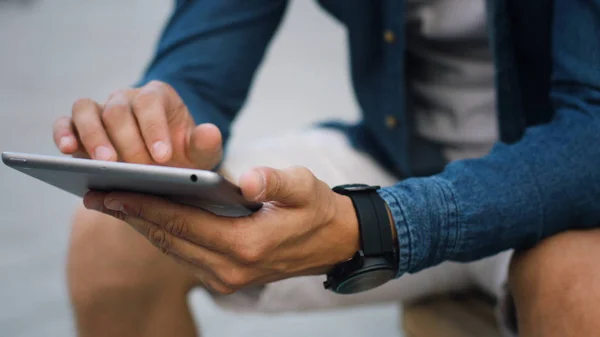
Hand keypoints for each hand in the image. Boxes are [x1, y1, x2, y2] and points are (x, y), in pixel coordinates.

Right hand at [53, 80, 221, 168]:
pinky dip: (63, 133)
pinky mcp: (79, 126)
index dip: (155, 128)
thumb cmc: (181, 156)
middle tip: (136, 169)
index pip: (152, 104)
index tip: (164, 157)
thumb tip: (210, 132)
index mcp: (157, 96)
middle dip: (127, 141)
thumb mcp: (200, 154)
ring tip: (103, 163)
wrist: (163, 164)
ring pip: (86, 109)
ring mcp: (100, 109)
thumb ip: (207, 144)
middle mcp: (126, 98)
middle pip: (118, 111)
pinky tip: (67, 152)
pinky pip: (66, 122)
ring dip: (93, 137)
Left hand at [83, 166, 359, 293]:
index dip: (146, 206)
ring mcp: (227, 279)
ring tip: (112, 205)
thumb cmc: (317, 209)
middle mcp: (231, 269)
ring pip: (173, 249)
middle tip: (96, 196)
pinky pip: (184, 255)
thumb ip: (274, 182)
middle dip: (132, 217)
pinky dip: (163, 236)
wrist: (335, 242)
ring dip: (142, 228)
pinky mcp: (227, 279)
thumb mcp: (303, 187)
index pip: (183, 222)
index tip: (111, 191)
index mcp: (246, 245)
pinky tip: (146, 219)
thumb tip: (245, 181)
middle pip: (169, 239)